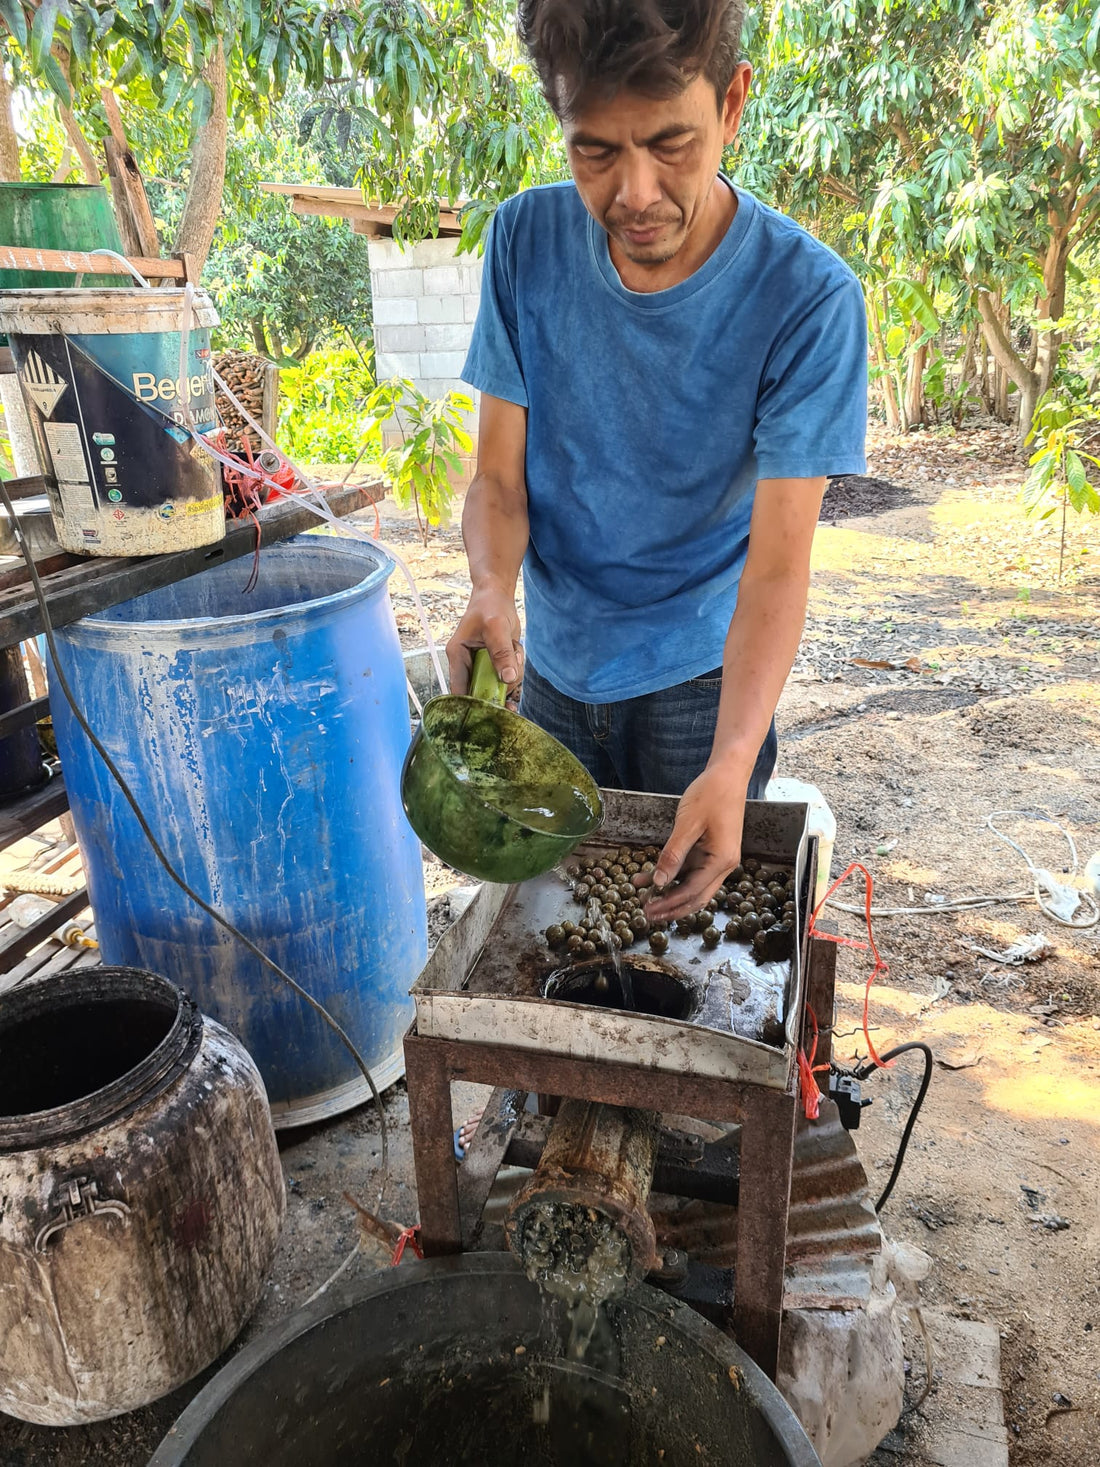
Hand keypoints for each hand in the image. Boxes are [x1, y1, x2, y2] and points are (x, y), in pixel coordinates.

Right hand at [446, 585, 523, 696]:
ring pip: (498, 684)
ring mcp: (482, 665)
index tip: (491, 710)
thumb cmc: (489, 606)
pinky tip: (517, 652)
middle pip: (481, 690)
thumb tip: (507, 678)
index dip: (473, 703)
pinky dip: (516, 669)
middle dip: (499, 689)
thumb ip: (501, 652)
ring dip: (512, 675)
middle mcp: (467, 663)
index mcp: (457, 656)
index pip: (459, 689)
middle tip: (513, 688)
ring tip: (515, 651)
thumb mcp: (496, 627)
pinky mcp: (495, 663)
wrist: (497, 595)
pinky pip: (507, 676)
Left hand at [635, 761, 749, 921]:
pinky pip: (691, 869)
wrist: (728, 774)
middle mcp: (724, 864)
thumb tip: (658, 882)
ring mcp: (718, 858)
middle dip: (671, 907)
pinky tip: (650, 875)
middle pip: (696, 896)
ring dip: (670, 892)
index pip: (692, 891)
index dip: (669, 903)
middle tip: (647, 915)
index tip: (648, 909)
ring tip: (644, 897)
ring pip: (693, 885)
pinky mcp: (711, 850)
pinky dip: (673, 875)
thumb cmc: (711, 794)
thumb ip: (673, 854)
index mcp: (722, 860)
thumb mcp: (688, 824)